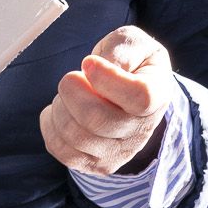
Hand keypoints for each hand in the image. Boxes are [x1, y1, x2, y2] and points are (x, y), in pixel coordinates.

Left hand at [40, 27, 175, 175]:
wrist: (131, 93)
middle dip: (71, 90)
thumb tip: (94, 68)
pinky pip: (60, 149)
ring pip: (75, 135)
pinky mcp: (96, 164)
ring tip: (70, 94)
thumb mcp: (132, 43)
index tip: (88, 62)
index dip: (106, 78)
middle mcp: (141, 130)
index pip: (138, 97)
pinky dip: (51, 124)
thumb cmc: (131, 62)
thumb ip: (120, 50)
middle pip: (96, 119)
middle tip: (73, 77)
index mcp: (157, 95)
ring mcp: (119, 152)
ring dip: (60, 107)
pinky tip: (62, 110)